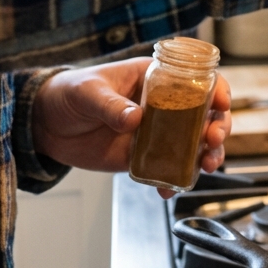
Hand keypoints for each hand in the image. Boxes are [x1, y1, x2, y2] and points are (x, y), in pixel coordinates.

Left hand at [31, 59, 231, 197]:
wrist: (47, 125)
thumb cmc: (69, 93)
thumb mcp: (88, 92)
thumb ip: (111, 105)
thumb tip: (135, 119)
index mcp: (156, 78)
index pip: (197, 80)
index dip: (216, 89)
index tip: (221, 103)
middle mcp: (164, 105)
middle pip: (205, 115)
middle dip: (217, 128)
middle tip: (212, 140)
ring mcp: (157, 132)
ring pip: (194, 144)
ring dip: (206, 156)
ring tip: (205, 166)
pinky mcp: (144, 155)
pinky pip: (167, 168)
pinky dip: (174, 180)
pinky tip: (169, 189)